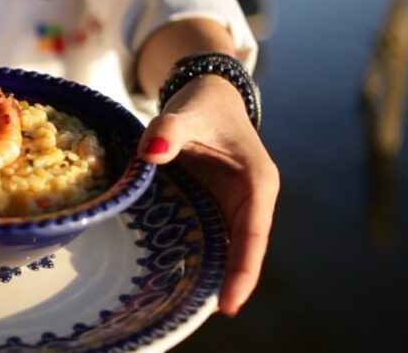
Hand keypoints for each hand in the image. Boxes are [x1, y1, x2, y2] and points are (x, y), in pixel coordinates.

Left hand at [136, 75, 279, 316]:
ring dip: (208, 273)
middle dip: (225, 284)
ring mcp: (233, 206)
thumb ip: (168, 131)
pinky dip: (192, 254)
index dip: (242, 271)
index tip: (228, 305)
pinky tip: (170, 275)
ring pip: (224, 248)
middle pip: (240, 251)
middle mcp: (250, 201)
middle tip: (196, 313)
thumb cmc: (203, 105)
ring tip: (181, 304)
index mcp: (257, 183)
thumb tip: (149, 152)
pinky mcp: (215, 207)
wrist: (206, 95)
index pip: (253, 235)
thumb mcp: (186, 113)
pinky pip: (206, 237)